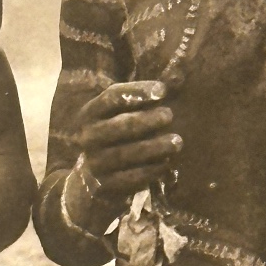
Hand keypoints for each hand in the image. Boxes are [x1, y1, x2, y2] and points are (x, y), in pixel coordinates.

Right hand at [76, 81, 182, 211]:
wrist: (93, 180)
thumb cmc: (116, 137)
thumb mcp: (119, 115)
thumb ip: (141, 100)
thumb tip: (175, 80)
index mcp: (90, 114)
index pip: (112, 97)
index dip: (137, 91)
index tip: (163, 90)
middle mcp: (88, 137)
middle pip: (120, 125)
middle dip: (147, 119)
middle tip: (169, 115)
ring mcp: (95, 163)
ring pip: (126, 153)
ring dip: (154, 147)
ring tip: (176, 142)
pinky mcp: (105, 185)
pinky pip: (130, 178)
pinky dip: (151, 170)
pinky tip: (167, 163)